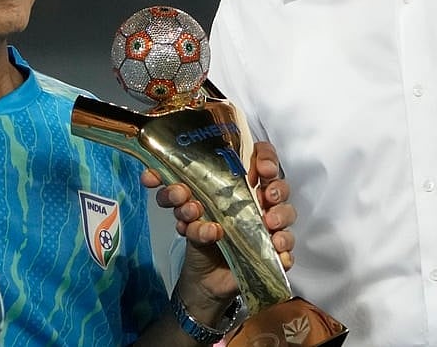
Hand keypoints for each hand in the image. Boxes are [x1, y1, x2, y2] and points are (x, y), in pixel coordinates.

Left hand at [141, 141, 295, 312]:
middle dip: (276, 187)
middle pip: (278, 184)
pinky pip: (286, 247)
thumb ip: (174, 195)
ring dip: (281, 215)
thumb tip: (149, 176)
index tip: (262, 167)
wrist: (202, 279)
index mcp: (237, 184)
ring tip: (269, 223)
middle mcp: (256, 201)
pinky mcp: (272, 251)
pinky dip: (284, 248)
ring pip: (286, 212)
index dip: (266, 157)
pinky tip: (276, 249)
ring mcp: (267, 225)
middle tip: (267, 195)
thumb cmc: (196, 235)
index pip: (261, 158)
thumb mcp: (182, 213)